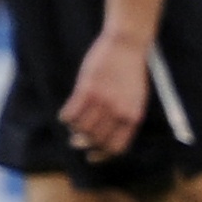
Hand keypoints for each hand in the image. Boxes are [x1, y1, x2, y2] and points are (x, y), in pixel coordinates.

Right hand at [58, 29, 151, 159]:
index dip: (102, 155)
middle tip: (77, 140)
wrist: (128, 44)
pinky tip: (65, 114)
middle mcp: (118, 112)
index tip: (92, 156)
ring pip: (81, 129)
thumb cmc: (131, 72)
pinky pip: (70, 113)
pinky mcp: (87, 89)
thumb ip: (123, 117)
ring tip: (74, 123)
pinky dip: (65, 117)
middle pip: (96, 140)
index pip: (116, 147)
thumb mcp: (136, 98)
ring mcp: (102, 101)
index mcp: (133, 116)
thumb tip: (103, 136)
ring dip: (74, 130)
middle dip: (85, 143)